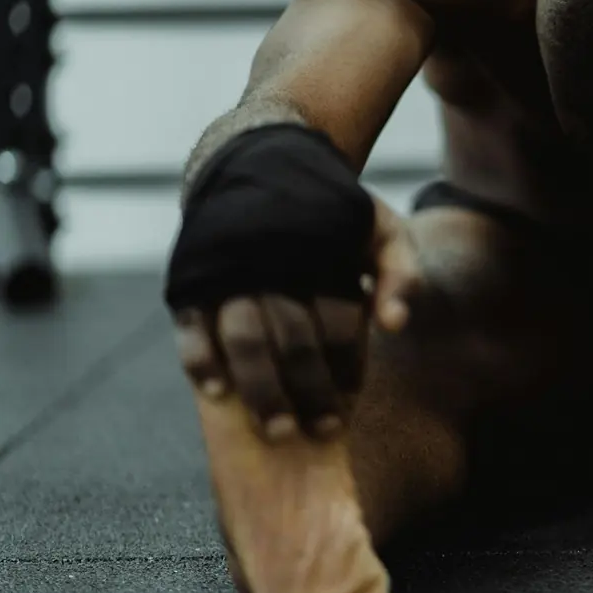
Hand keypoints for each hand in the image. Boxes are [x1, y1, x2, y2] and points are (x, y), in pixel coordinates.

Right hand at [174, 196, 421, 440]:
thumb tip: (394, 325)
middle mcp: (274, 261)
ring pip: (242, 338)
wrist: (265, 161)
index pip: (338, 319)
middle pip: (292, 338)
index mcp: (323, 250)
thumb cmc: (332, 213)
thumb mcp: (380, 227)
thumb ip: (400, 271)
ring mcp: (229, 269)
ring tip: (279, 430)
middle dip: (310, 391)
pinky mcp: (192, 277)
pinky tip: (216, 394)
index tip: (352, 401)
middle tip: (323, 431)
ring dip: (261, 390)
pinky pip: (192, 325)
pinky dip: (200, 360)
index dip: (347, 365)